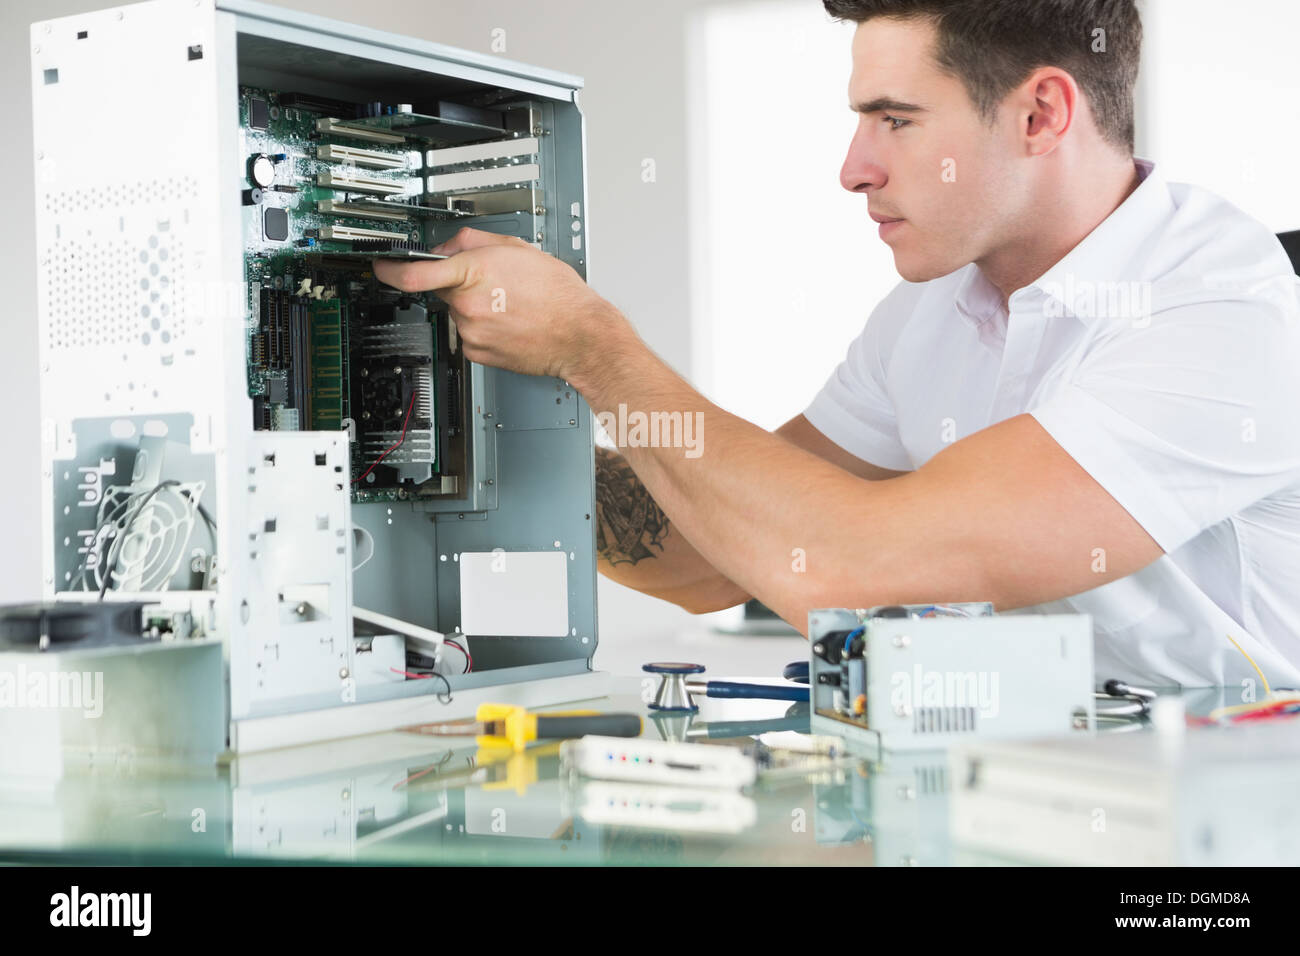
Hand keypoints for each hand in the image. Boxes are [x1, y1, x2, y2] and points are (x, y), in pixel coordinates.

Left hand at [371, 228, 629, 381]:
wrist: (580, 335)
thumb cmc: (559, 295)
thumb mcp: (519, 248)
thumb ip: (475, 241)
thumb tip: (448, 247)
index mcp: (475, 272)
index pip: (416, 274)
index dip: (391, 270)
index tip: (381, 267)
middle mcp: (468, 304)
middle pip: (443, 289)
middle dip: (459, 283)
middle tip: (492, 283)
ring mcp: (471, 331)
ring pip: (458, 312)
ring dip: (474, 306)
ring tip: (510, 304)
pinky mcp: (478, 353)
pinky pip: (469, 333)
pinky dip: (483, 326)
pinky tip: (509, 322)